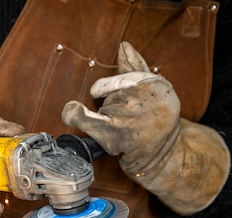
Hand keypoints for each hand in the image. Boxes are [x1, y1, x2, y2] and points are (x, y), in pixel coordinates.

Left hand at [62, 42, 229, 215]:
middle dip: (114, 106)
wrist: (162, 157)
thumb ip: (136, 68)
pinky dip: (77, 116)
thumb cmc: (154, 120)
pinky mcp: (119, 137)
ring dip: (108, 120)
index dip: (110, 85)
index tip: (96, 92)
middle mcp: (148, 102)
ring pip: (104, 109)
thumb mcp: (153, 92)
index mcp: (158, 87)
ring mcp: (133, 120)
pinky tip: (69, 112)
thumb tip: (124, 46)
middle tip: (130, 121)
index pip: (128, 78)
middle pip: (113, 95)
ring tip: (126, 131)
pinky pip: (91, 121)